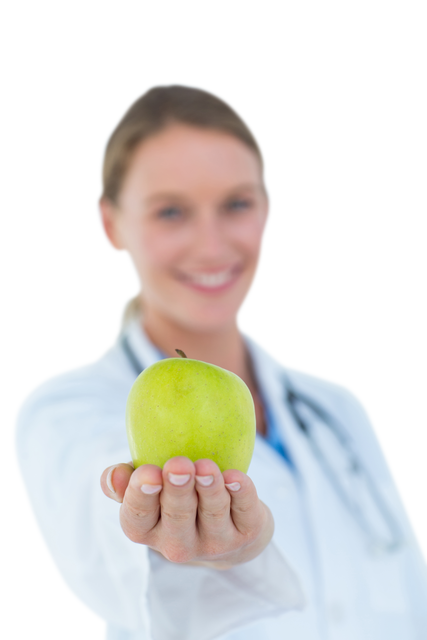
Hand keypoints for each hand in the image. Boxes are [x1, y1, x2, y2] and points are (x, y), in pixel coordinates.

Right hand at [100, 456, 273, 569]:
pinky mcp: (245, 534)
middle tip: (179, 465)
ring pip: (212, 514)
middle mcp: (178, 544)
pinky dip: (242, 492)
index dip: (141, 496)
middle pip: (177, 517)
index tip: (148, 472)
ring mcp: (214, 543)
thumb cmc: (175, 496)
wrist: (228, 526)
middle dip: (178, 491)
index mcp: (147, 529)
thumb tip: (114, 475)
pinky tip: (236, 477)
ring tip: (206, 466)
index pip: (137, 518)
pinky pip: (244, 511)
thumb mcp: (147, 488)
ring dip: (210, 489)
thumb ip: (125, 480)